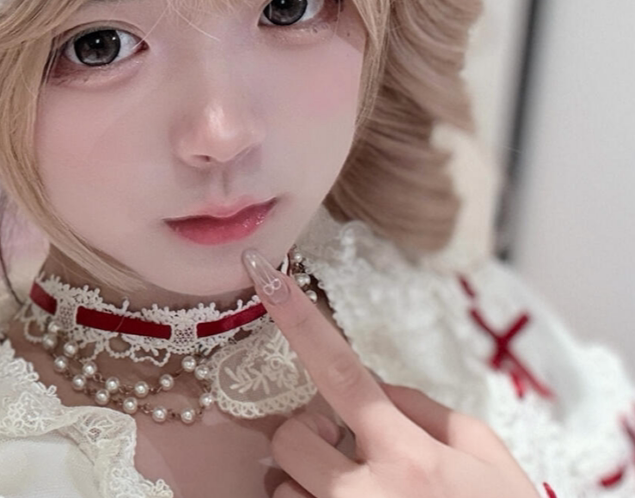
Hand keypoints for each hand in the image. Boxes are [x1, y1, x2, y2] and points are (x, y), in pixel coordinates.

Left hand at [242, 249, 539, 497]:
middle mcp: (366, 495)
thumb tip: (374, 382)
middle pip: (289, 437)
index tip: (266, 276)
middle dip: (308, 437)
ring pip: (283, 486)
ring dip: (308, 484)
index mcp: (409, 456)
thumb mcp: (485, 460)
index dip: (299, 320)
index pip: (340, 371)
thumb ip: (426, 410)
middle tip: (346, 450)